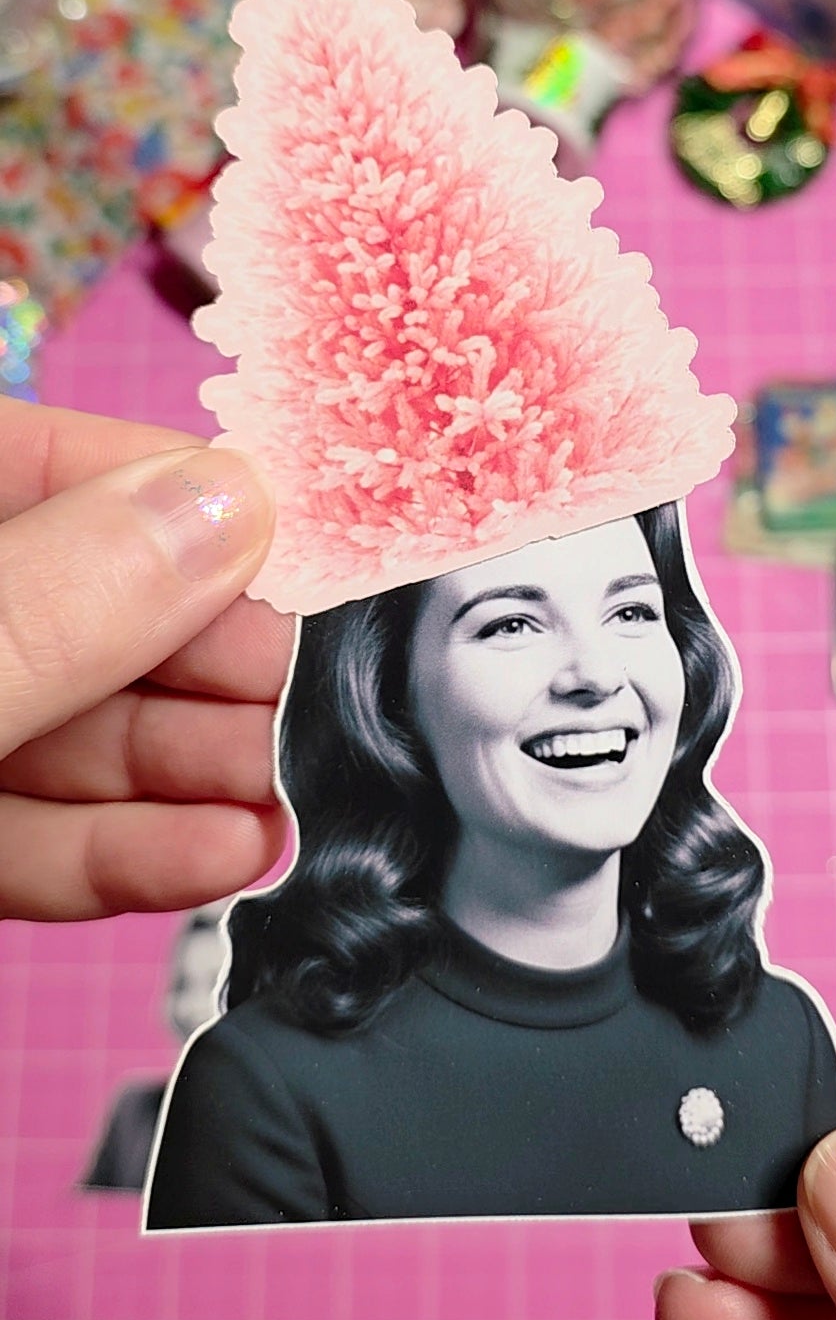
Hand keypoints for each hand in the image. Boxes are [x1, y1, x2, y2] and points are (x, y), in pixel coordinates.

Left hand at [1, 399, 293, 920]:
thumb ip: (56, 603)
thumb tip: (226, 508)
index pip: (64, 468)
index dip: (196, 508)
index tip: (317, 559)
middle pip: (92, 609)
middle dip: (216, 665)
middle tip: (322, 704)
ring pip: (75, 731)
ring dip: (195, 771)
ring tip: (295, 795)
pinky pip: (28, 836)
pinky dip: (122, 851)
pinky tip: (223, 852)